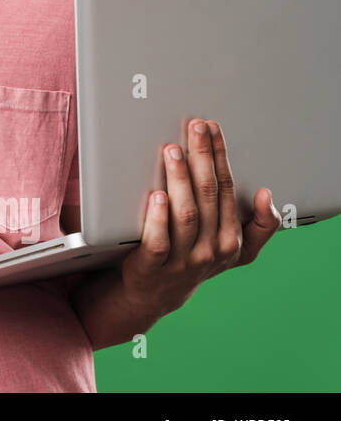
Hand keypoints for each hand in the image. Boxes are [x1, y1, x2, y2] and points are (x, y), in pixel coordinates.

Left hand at [118, 118, 281, 318]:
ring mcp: (183, 259)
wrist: (157, 293)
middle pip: (208, 195)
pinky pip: (159, 240)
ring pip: (186, 215)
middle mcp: (211, 250)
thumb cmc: (195, 258)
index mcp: (231, 240)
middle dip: (203, 157)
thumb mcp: (235, 249)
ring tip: (173, 151)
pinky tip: (157, 195)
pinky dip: (158, 217)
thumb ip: (258, 226)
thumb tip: (266, 194)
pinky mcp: (153, 266)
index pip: (227, 189)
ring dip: (180, 179)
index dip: (221, 157)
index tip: (213, 129)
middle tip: (194, 127)